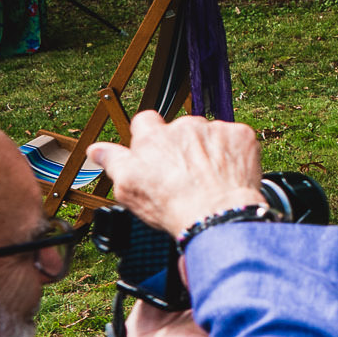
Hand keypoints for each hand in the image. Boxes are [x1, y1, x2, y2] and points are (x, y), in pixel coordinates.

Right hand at [85, 110, 263, 237]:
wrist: (216, 215)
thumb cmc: (171, 206)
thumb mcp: (127, 187)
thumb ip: (112, 162)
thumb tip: (95, 149)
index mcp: (153, 137)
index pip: (145, 121)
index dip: (151, 138)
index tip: (157, 154)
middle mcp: (183, 126)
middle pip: (181, 130)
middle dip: (183, 147)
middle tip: (187, 175)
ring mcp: (214, 129)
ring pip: (209, 134)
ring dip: (209, 149)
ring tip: (210, 178)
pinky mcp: (242, 135)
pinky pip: (237, 138)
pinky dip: (235, 152)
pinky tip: (230, 173)